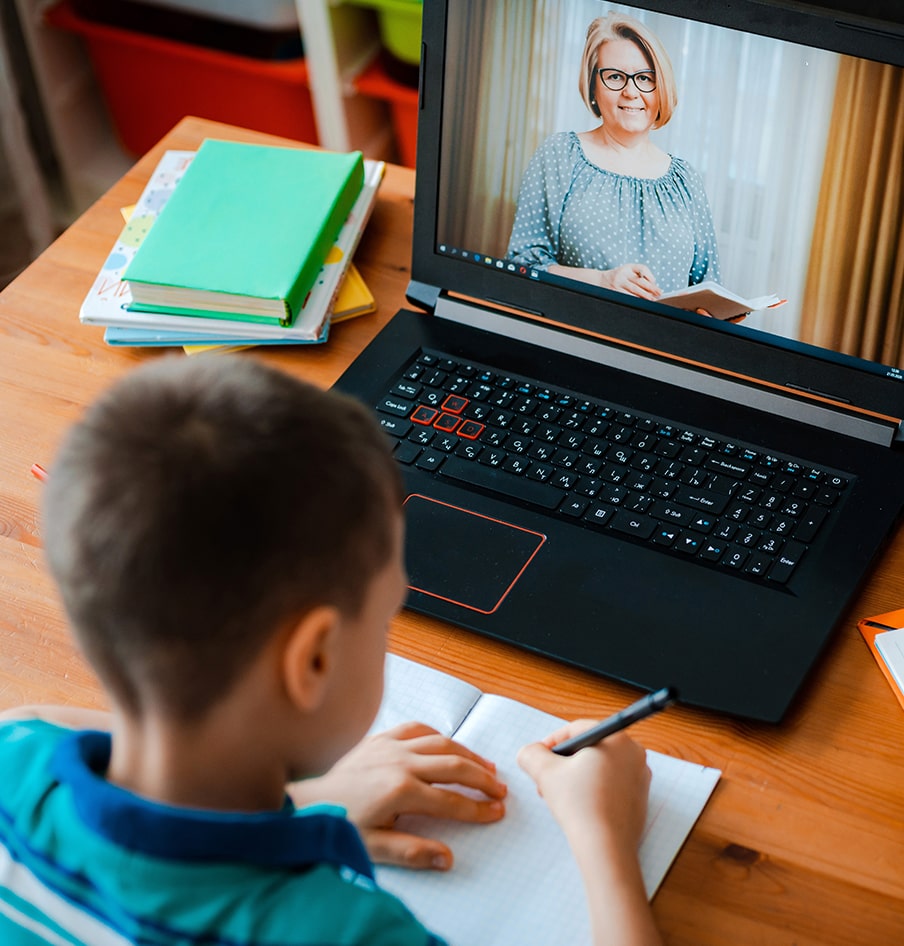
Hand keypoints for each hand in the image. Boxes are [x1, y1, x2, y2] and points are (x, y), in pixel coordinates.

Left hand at [288, 721, 505, 870]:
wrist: (305, 799)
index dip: (478, 807)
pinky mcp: (380, 736)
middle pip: (454, 764)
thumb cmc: (338, 823)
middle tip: (501, 790)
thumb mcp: (372, 846)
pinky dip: (438, 734)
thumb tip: (447, 859)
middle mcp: (400, 762)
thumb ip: (411, 852)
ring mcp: (390, 745)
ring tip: (487, 767)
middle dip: (482, 778)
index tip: (497, 811)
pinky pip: (416, 727)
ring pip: (441, 742)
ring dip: (468, 753)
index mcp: (400, 791)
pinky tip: (449, 743)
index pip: (451, 800)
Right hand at [519, 725, 659, 945]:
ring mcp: (641, 778)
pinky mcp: (641, 800)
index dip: (553, 741)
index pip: (577, 728)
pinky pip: (612, 785)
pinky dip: (593, 790)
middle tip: (547, 778)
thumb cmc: (578, 805)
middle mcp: (634, 753)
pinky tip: (578, 808)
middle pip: (590, 747)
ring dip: (577, 776)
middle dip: (564, 761)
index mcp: (616, 738)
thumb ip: (532, 754)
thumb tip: (529, 752)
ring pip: (600, 767)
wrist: (605, 849)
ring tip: (559, 795)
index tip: (539, 757)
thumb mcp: (545, 772)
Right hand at [602, 264, 661, 300]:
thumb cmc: (617, 277)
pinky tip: (641, 302)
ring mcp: (618, 283)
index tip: (654, 282)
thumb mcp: (627, 271)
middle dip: (651, 287)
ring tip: (653, 299)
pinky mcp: (614, 291)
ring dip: (645, 295)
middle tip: (659, 293)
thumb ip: (638, 275)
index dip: (649, 275)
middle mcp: (623, 274)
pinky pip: (627, 296)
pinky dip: (635, 299)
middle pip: (640, 281)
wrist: (599, 281)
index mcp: (628, 267)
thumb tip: (652, 285)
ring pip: (634, 289)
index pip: (642, 268)